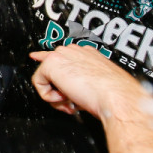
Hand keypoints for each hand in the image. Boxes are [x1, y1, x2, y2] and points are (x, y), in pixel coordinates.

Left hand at [30, 44, 152, 119]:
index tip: (36, 57)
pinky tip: (65, 98)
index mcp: (87, 53)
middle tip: (72, 102)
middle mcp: (74, 50)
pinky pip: (38, 83)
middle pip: (52, 69)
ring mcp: (62, 54)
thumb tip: (72, 92)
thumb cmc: (113, 94)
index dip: (47, 59)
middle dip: (59, 90)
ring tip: (72, 101)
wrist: (116, 96)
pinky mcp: (52, 63)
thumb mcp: (97, 85)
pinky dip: (49, 97)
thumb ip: (82, 83)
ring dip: (56, 96)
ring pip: (45, 77)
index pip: (62, 54)